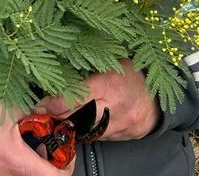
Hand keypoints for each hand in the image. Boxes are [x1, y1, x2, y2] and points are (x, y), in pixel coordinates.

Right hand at [0, 101, 73, 174]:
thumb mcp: (7, 111)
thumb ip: (30, 108)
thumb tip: (44, 108)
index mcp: (20, 162)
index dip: (68, 166)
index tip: (67, 154)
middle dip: (55, 166)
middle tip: (54, 151)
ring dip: (41, 167)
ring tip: (37, 150)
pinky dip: (27, 167)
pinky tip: (22, 153)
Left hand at [35, 59, 160, 140]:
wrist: (158, 96)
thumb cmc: (131, 74)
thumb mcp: (111, 63)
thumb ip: (87, 69)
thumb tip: (57, 72)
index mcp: (110, 83)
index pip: (77, 96)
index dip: (56, 102)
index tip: (40, 105)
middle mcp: (116, 106)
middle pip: (79, 117)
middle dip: (59, 117)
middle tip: (43, 115)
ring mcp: (122, 124)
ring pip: (88, 130)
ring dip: (71, 126)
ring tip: (59, 119)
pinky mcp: (125, 136)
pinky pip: (99, 137)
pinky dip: (87, 131)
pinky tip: (80, 124)